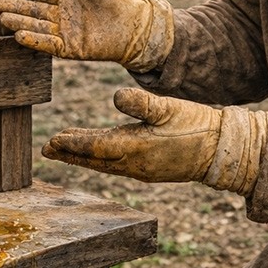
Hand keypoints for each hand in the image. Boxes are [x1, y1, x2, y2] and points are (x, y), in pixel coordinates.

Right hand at [0, 0, 172, 71]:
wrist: (136, 26)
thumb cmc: (119, 1)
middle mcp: (61, 16)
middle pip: (32, 11)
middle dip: (14, 7)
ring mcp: (65, 33)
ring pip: (36, 27)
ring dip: (19, 23)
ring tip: (2, 17)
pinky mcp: (71, 49)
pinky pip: (49, 44)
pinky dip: (34, 40)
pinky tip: (19, 35)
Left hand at [43, 88, 219, 181]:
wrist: (220, 150)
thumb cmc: (195, 125)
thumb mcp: (169, 107)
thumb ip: (141, 103)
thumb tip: (115, 96)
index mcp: (135, 147)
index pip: (95, 146)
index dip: (73, 143)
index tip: (52, 140)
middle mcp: (134, 163)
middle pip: (94, 160)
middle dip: (70, 154)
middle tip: (47, 150)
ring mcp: (142, 170)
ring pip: (104, 165)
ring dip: (82, 158)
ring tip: (63, 152)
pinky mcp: (150, 171)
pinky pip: (117, 167)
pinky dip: (101, 161)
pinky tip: (98, 156)